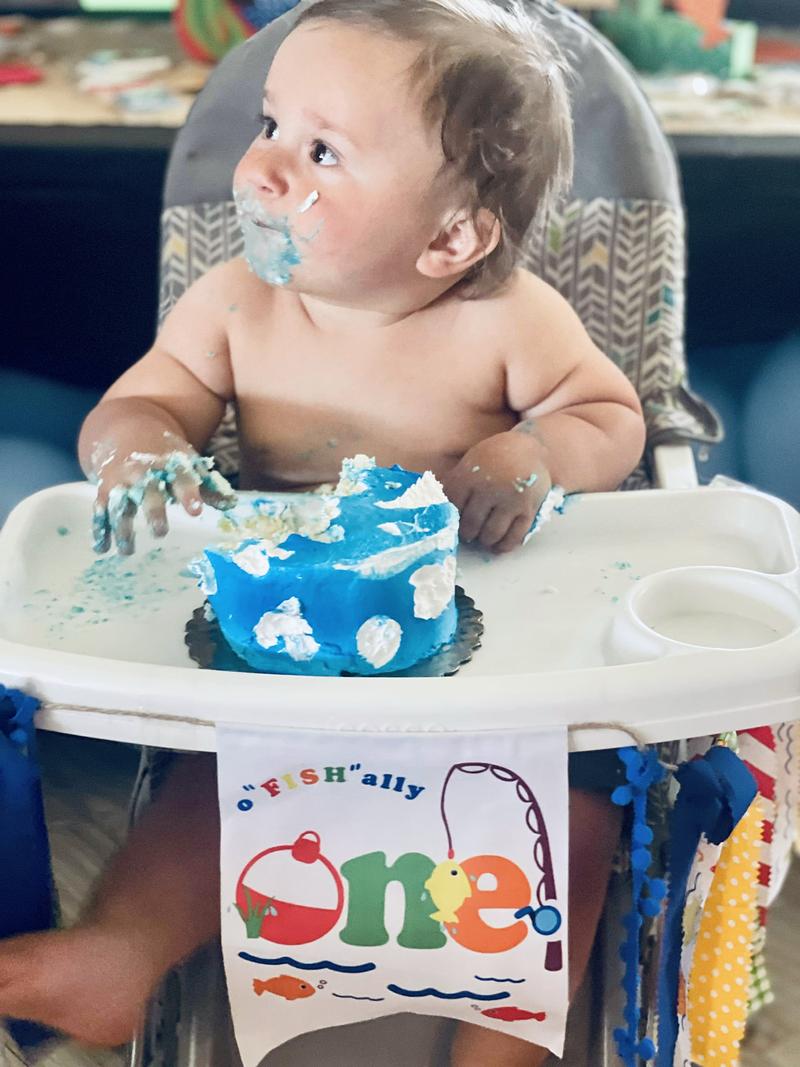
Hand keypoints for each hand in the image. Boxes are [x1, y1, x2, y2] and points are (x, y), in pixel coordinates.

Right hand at [91, 444, 236, 554]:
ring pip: (119, 504)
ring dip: (122, 527)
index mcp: (169, 464)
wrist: (129, 432)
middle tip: (160, 532)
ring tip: (128, 552)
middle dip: (153, 511)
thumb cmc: (167, 455)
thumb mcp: (189, 463)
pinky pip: (100, 511)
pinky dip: (99, 529)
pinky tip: (102, 549)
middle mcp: (142, 472)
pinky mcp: (104, 491)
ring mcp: (120, 482)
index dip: (189, 493)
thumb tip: (231, 505)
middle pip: (147, 491)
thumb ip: (209, 485)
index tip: (195, 511)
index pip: (182, 477)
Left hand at [441, 431, 551, 552]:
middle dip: (467, 534)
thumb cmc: (494, 456)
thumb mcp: (470, 462)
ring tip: (483, 539)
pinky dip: (504, 545)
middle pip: (471, 524)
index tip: (452, 524)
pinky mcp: (528, 509)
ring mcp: (510, 500)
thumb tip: (437, 506)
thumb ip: (456, 483)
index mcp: (469, 476)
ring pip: (492, 533)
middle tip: (468, 535)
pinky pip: (515, 535)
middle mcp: (489, 488)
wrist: (530, 446)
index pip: (452, 507)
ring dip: (485, 541)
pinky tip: (499, 546)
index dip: (450, 519)